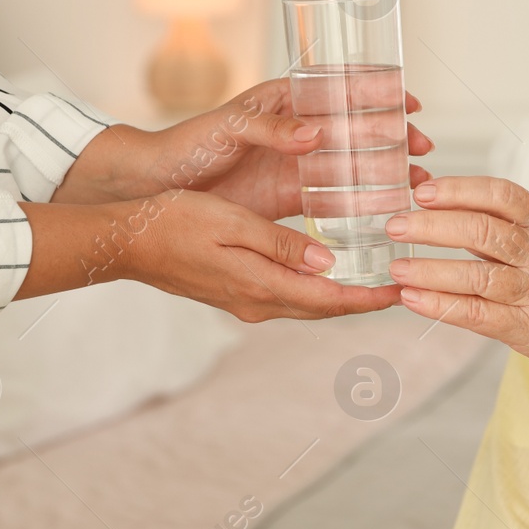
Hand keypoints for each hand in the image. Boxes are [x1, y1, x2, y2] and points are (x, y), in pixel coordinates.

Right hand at [18, 191, 403, 319]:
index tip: (405, 290)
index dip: (370, 298)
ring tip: (377, 274)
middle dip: (365, 297)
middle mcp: (257, 302)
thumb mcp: (229, 223)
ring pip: (308, 300)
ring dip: (343, 292)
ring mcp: (245, 300)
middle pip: (325, 306)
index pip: (330, 300)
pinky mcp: (236, 291)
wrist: (123, 240)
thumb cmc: (171, 222)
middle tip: (404, 282)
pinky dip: (316, 284)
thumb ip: (279, 244)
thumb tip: (327, 262)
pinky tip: (329, 268)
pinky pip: (289, 292)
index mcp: (260, 287)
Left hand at [56, 78, 432, 219]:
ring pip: (355, 167)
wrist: (159, 186)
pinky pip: (335, 201)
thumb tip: (316, 133)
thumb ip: (273, 129)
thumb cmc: (189, 144)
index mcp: (287, 102)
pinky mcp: (291, 200)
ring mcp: (299, 167)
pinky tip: (387, 212)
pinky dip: (362, 206)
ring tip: (416, 185)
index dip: (380, 92)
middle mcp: (300, 133)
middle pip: (360, 130)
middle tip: (422, 150)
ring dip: (386, 174)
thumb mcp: (230, 127)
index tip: (411, 101)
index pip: (343, 88)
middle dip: (395, 138)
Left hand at [383, 176, 528, 379]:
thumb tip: (443, 204)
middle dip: (432, 226)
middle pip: (481, 231)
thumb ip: (505, 224)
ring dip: (429, 269)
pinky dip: (440, 306)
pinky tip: (412, 299)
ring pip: (475, 276)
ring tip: (396, 266)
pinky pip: (475, 314)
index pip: (500, 195)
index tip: (422, 190)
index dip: (458, 190)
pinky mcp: (525, 329)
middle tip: (395, 225)